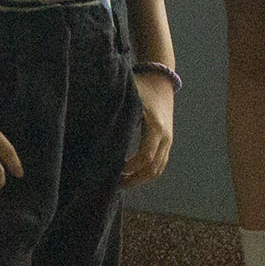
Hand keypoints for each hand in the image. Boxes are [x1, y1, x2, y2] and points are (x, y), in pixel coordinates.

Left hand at [120, 69, 175, 187]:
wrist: (161, 81)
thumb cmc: (141, 87)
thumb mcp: (129, 96)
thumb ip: (117, 111)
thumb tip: (96, 125)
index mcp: (155, 127)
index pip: (145, 157)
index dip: (131, 168)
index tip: (115, 170)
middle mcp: (165, 137)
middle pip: (153, 168)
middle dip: (135, 179)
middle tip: (115, 184)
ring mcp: (168, 141)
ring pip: (158, 169)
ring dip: (141, 179)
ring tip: (122, 182)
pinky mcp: (167, 142)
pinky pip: (160, 164)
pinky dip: (147, 173)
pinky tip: (131, 174)